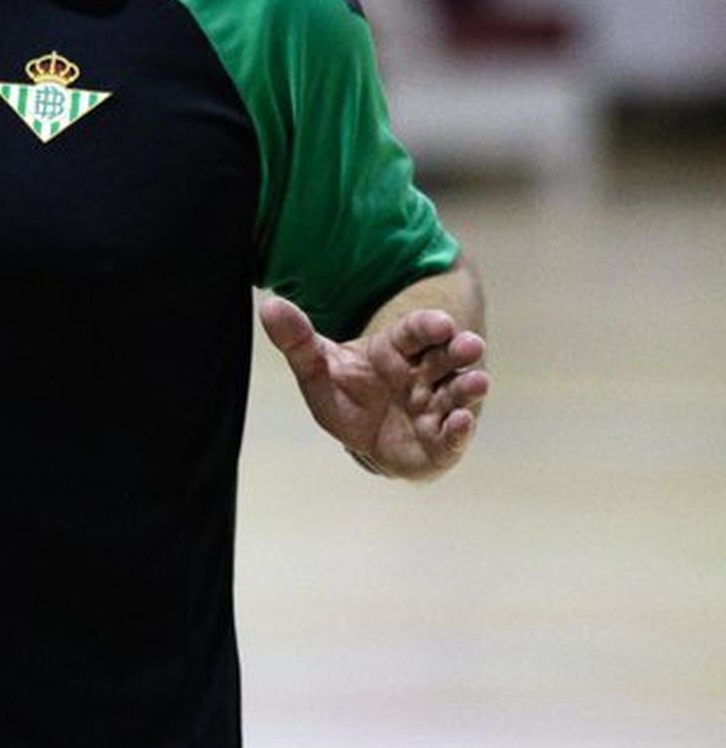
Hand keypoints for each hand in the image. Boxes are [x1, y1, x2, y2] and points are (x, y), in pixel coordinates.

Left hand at [259, 293, 488, 480]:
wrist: (363, 440)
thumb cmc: (346, 397)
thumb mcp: (317, 368)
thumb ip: (297, 339)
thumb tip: (269, 305)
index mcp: (396, 351)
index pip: (415, 332)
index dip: (428, 326)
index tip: (440, 323)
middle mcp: (423, 375)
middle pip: (445, 358)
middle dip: (460, 351)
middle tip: (470, 345)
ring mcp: (435, 408)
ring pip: (457, 393)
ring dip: (468, 388)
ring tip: (477, 382)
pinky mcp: (440, 442)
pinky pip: (452, 436)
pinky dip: (459, 431)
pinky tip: (459, 423)